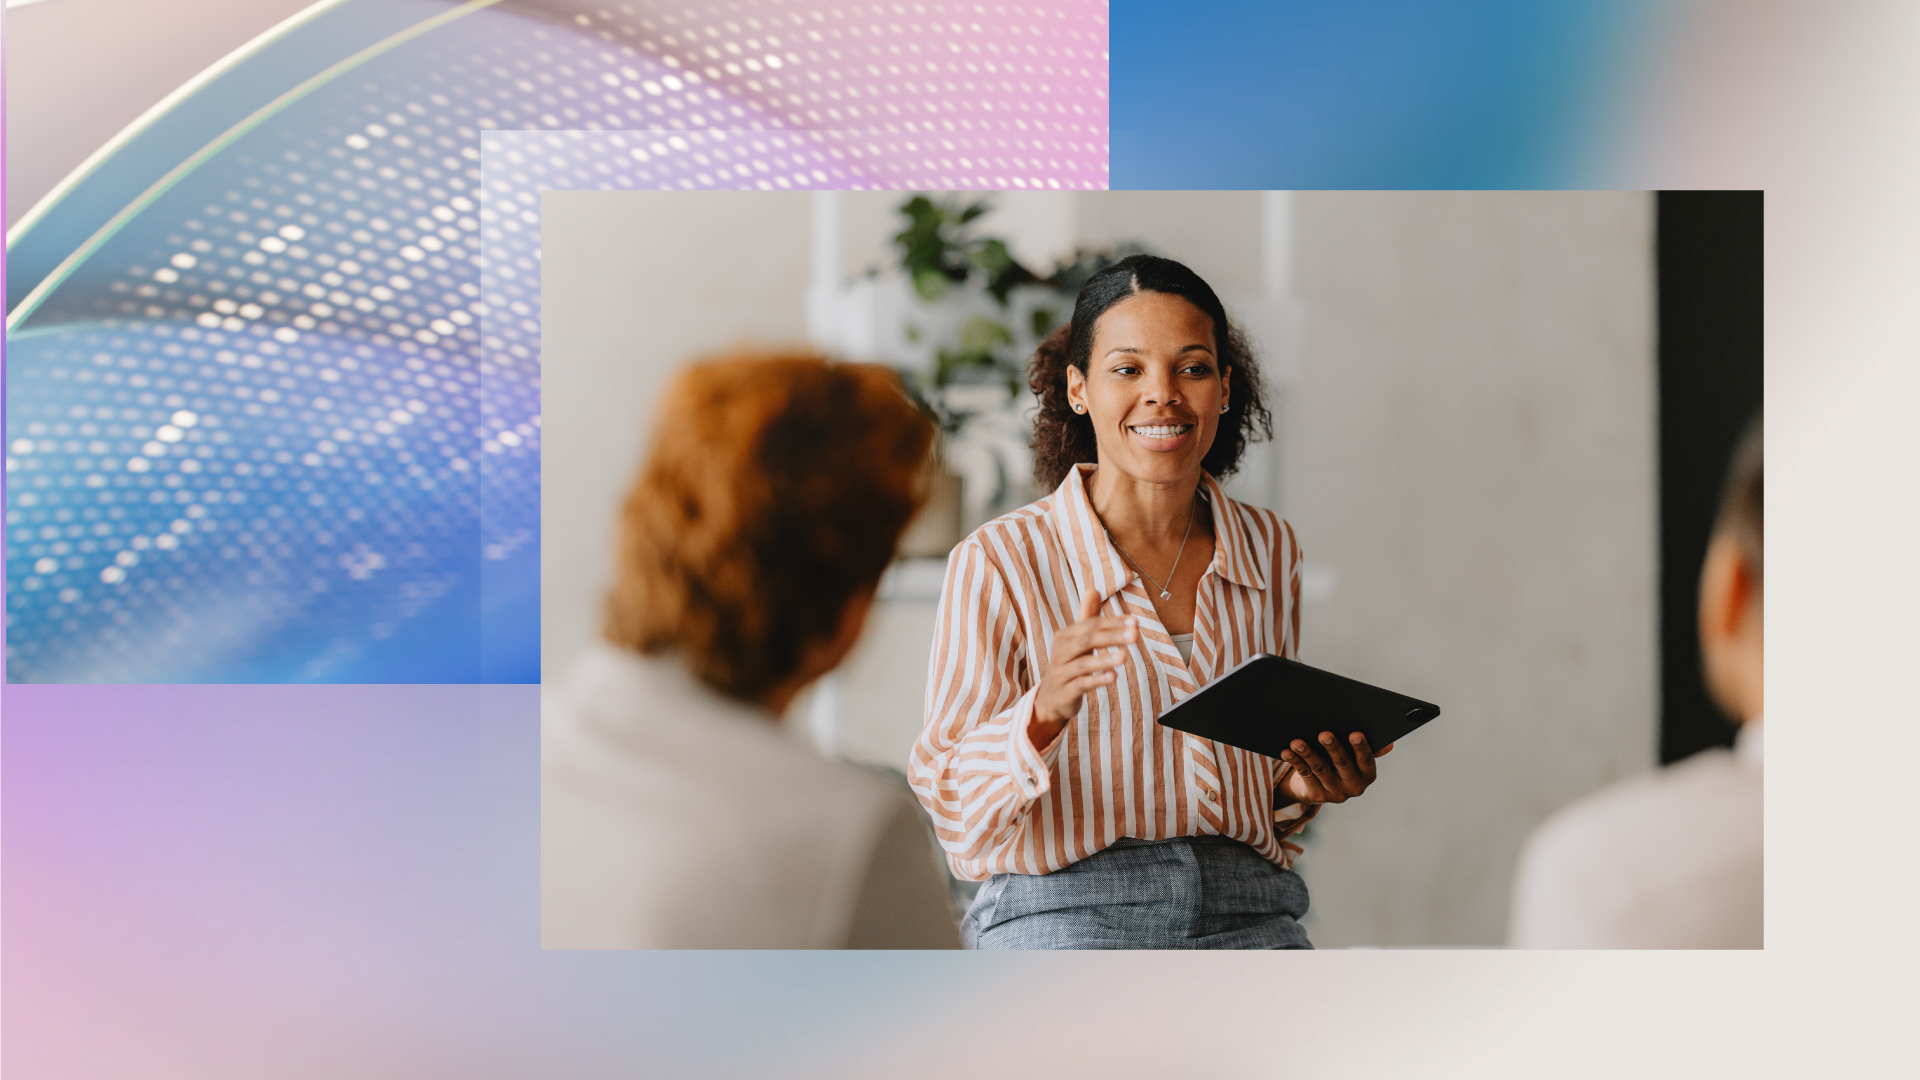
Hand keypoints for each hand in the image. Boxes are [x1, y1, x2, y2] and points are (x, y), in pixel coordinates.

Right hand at [1029, 588, 1136, 748]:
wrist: (1050, 698)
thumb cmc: (1069, 664)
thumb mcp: (1077, 641)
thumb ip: (1087, 617)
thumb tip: (1093, 589)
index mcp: (1065, 637)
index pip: (1091, 625)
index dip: (1113, 623)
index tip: (1135, 622)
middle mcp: (1060, 652)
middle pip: (1086, 640)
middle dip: (1111, 636)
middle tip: (1135, 635)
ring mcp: (1061, 673)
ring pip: (1083, 664)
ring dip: (1104, 659)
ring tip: (1124, 657)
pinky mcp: (1065, 692)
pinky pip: (1081, 685)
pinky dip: (1096, 680)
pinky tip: (1113, 677)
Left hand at [1277, 732, 1392, 805]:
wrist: (1320, 787)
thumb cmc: (1341, 763)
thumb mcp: (1356, 757)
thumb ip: (1369, 749)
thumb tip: (1389, 744)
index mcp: (1367, 774)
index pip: (1366, 760)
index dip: (1361, 748)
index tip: (1355, 733)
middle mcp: (1354, 787)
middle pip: (1342, 764)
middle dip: (1333, 748)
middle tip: (1324, 733)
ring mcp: (1335, 793)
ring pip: (1320, 769)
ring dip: (1308, 753)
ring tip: (1297, 741)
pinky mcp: (1317, 795)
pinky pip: (1305, 774)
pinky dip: (1295, 761)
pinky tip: (1287, 751)